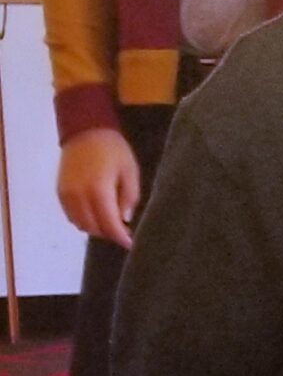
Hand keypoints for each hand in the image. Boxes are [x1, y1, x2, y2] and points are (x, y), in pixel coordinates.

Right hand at [58, 127, 142, 246]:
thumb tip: (125, 219)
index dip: (120, 237)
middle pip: (93, 227)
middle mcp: (78, 196)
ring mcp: (66, 195)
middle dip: (109, 233)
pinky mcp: (59, 192)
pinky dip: (83, 220)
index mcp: (98, 191)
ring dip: (95, 228)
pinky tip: (95, 215)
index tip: (131, 244)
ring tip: (110, 223)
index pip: (108, 223)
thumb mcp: (130, 172)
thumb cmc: (113, 150)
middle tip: (123, 232)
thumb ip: (129, 197)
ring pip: (79, 224)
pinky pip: (70, 215)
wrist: (85, 131)